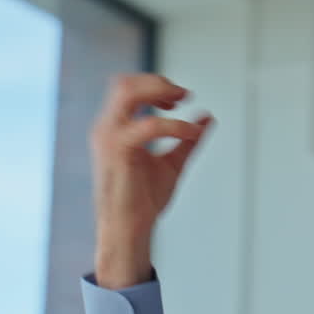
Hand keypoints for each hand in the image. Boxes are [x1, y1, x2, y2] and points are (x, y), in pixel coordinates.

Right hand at [89, 73, 213, 288]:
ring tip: (181, 106)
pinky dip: (173, 126)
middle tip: (183, 96)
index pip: (128, 87)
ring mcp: (109, 138)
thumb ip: (187, 140)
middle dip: (157, 82)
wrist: (129, 230)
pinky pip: (148, 125)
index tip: (181, 98)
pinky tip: (190, 134)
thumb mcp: (172, 163)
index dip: (156, 85)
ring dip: (158, 92)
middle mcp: (107, 129)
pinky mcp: (118, 152)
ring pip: (128, 92)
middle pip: (125, 83)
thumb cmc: (143, 201)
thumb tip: (207, 118)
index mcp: (115, 129)